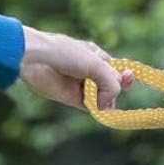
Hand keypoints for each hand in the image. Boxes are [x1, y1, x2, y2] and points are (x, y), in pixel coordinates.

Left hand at [19, 26, 133, 110]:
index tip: (128, 77)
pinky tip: (99, 109)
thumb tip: (109, 104)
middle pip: (110, 85)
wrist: (36, 59)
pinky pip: (88, 107)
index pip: (116, 69)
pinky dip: (96, 110)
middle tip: (112, 91)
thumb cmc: (66, 54)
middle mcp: (89, 70)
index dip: (124, 76)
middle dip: (115, 90)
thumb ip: (111, 83)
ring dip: (106, 102)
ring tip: (104, 101)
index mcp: (96, 56)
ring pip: (100, 98)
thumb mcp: (96, 64)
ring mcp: (79, 85)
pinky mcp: (70, 97)